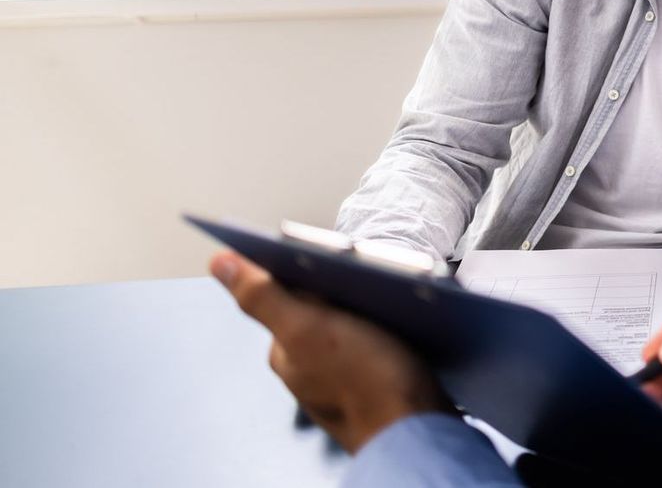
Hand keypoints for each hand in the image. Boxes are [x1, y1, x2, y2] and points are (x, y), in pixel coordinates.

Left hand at [209, 251, 451, 452]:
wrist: (416, 431)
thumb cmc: (365, 383)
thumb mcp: (307, 329)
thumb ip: (263, 296)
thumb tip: (219, 263)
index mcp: (286, 351)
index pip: (289, 292)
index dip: (313, 266)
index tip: (342, 257)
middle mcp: (308, 367)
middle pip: (323, 307)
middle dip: (346, 286)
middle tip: (375, 278)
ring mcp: (342, 377)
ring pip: (352, 324)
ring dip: (371, 306)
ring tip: (395, 299)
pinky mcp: (376, 382)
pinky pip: (377, 343)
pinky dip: (388, 330)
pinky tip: (405, 326)